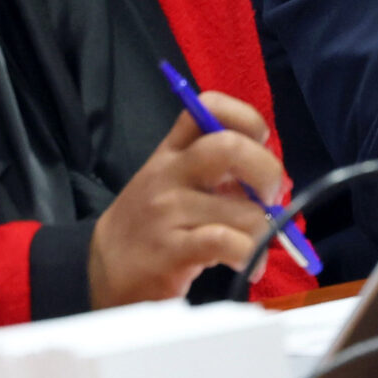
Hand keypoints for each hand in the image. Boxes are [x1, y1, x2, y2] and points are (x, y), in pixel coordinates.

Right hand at [87, 94, 288, 307]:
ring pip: (242, 209)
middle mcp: (168, 173)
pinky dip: (249, 255)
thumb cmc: (150, 227)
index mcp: (172, 151)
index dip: (246, 118)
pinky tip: (247, 264)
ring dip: (263, 230)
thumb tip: (274, 181)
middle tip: (269, 197)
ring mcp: (167, 211)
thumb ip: (218, 175)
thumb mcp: (174, 186)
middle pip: (230, 147)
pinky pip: (227, 242)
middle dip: (267, 171)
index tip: (259, 144)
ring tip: (257, 245)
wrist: (102, 272)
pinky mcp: (171, 250)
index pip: (208, 106)